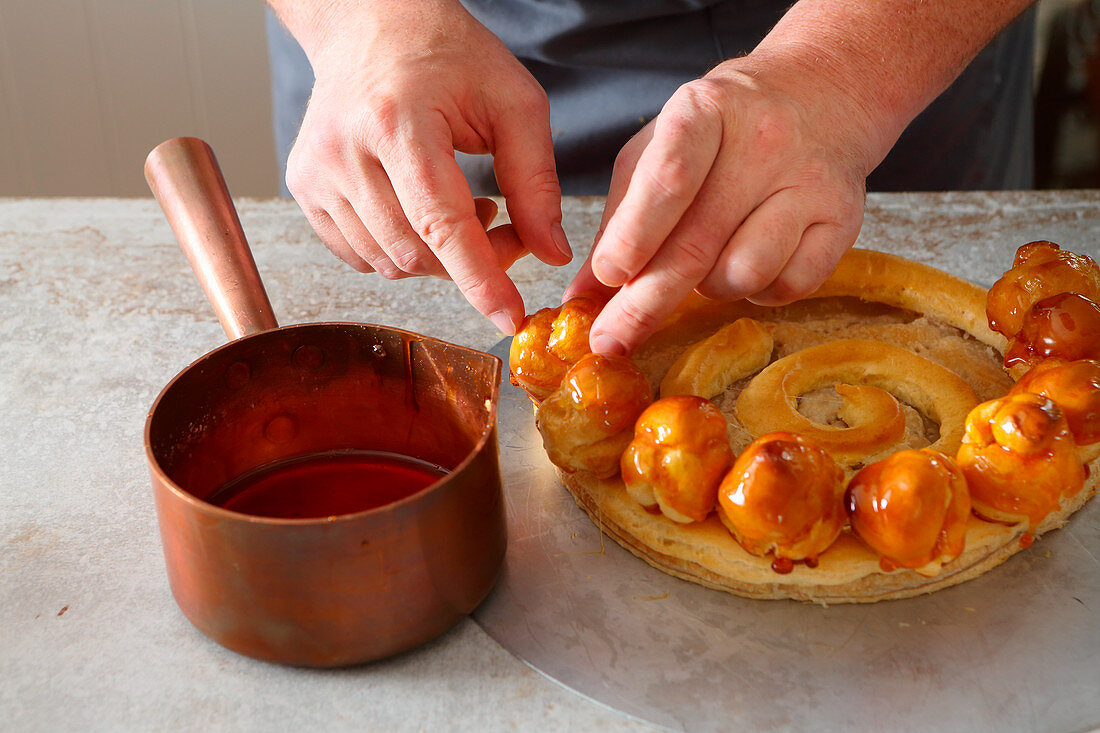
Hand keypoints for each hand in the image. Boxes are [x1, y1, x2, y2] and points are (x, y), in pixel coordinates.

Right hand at [277, 0, 571, 333]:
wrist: (371, 26)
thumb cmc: (449, 57)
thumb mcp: (514, 103)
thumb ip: (536, 182)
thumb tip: (551, 254)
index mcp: (398, 122)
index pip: (440, 224)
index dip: (479, 278)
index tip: (509, 317)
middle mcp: (345, 150)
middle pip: (416, 252)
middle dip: (472, 260)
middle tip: (505, 224)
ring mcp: (317, 172)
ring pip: (388, 262)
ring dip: (438, 256)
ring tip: (464, 207)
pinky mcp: (305, 188)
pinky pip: (361, 255)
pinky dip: (402, 250)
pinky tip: (422, 211)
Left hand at [563, 60, 875, 353]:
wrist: (821, 95)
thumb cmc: (721, 133)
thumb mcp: (657, 151)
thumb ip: (618, 222)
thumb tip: (582, 298)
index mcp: (705, 111)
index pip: (669, 177)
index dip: (635, 234)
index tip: (607, 276)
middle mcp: (763, 142)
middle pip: (698, 244)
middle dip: (644, 304)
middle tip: (611, 340)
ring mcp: (808, 181)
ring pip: (742, 274)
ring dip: (707, 291)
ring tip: (704, 264)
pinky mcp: (843, 219)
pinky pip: (787, 287)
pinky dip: (755, 293)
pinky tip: (747, 263)